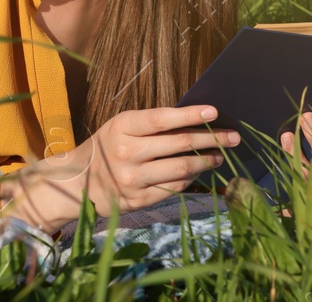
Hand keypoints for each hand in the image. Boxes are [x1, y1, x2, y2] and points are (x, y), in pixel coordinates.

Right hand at [5, 105, 238, 232]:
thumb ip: (150, 124)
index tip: (214, 112)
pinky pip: (174, 187)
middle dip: (211, 140)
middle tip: (233, 137)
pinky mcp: (139, 199)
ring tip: (219, 156)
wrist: (78, 183)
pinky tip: (198, 171)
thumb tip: (194, 121)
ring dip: (206, 161)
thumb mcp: (120, 128)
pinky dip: (190, 178)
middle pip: (178, 144)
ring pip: (181, 168)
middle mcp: (126, 152)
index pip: (162, 119)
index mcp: (121, 127)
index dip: (190, 115)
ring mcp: (133, 178)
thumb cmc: (106, 148)